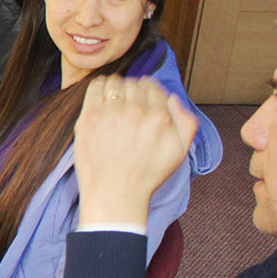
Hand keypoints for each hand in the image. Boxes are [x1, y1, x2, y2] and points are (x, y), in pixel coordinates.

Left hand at [74, 76, 198, 225]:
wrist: (115, 194)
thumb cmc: (146, 175)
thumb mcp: (180, 151)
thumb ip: (187, 121)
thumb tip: (173, 97)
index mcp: (160, 117)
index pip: (153, 87)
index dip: (148, 89)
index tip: (142, 96)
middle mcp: (136, 112)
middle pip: (134, 85)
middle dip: (133, 89)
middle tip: (128, 100)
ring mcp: (111, 113)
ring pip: (115, 83)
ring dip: (116, 86)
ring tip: (114, 97)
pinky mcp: (89, 117)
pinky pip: (95, 88)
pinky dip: (99, 85)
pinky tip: (101, 93)